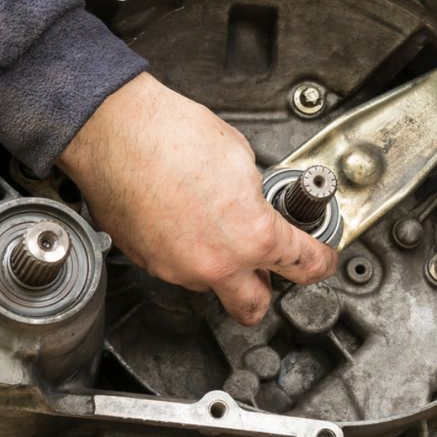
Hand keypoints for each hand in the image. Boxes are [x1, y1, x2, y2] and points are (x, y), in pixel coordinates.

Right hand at [58, 73, 336, 324]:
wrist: (115, 129)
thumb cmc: (172, 134)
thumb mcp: (243, 159)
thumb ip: (257, 198)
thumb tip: (259, 207)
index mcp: (253, 236)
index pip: (305, 266)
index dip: (322, 262)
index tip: (322, 259)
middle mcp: (215, 263)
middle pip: (253, 307)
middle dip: (267, 290)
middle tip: (271, 268)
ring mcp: (176, 268)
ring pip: (210, 285)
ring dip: (221, 267)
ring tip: (215, 227)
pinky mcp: (145, 261)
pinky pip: (176, 269)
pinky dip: (186, 254)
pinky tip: (184, 220)